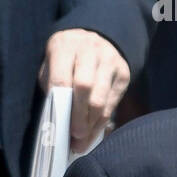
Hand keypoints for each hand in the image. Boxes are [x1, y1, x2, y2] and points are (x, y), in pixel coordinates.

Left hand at [39, 29, 129, 153]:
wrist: (94, 37)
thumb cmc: (66, 58)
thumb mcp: (52, 64)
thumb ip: (53, 86)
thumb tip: (58, 121)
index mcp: (64, 46)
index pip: (62, 79)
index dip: (62, 105)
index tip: (61, 126)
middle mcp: (89, 50)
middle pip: (85, 87)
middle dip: (80, 115)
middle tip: (75, 136)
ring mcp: (110, 60)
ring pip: (102, 96)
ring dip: (93, 121)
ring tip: (85, 139)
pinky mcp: (123, 71)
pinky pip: (114, 99)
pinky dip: (104, 117)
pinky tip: (95, 129)